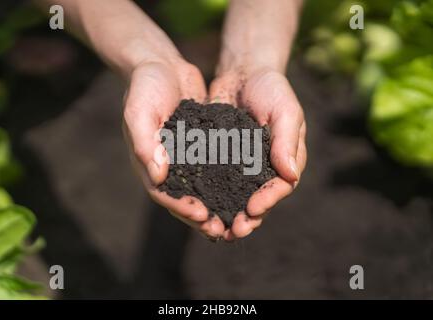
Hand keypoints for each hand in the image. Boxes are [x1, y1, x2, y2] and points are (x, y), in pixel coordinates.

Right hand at [123, 59, 225, 239]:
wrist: (160, 65)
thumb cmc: (144, 86)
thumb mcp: (139, 110)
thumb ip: (144, 143)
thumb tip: (157, 177)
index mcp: (149, 162)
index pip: (163, 193)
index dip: (181, 207)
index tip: (202, 216)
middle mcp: (167, 165)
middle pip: (184, 199)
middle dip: (202, 217)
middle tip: (223, 230)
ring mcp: (184, 157)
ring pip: (201, 189)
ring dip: (217, 206)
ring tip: (237, 220)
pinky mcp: (201, 146)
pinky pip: (214, 169)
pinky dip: (225, 182)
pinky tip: (244, 190)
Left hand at [209, 67, 306, 239]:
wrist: (244, 73)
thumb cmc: (272, 89)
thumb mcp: (285, 110)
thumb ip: (287, 141)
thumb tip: (289, 176)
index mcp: (284, 160)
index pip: (280, 187)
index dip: (268, 201)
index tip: (254, 209)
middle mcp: (262, 168)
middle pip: (257, 200)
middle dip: (247, 218)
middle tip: (235, 231)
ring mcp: (240, 166)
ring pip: (234, 196)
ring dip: (226, 213)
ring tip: (214, 228)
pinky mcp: (219, 158)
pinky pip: (213, 179)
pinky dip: (207, 194)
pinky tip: (195, 203)